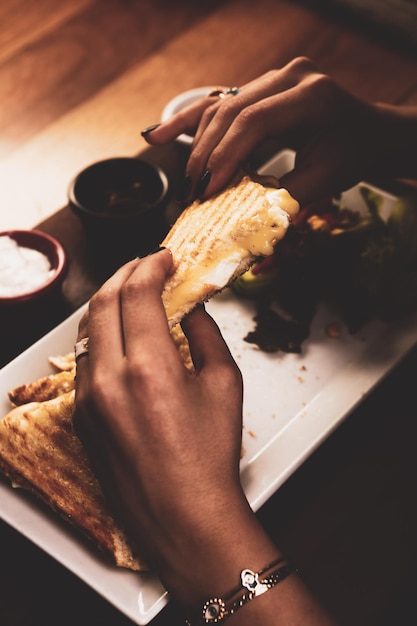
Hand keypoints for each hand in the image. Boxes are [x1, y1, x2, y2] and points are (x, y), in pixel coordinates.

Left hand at [72, 250, 252, 600]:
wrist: (182, 516)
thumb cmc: (209, 457)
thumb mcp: (224, 386)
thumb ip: (206, 335)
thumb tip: (191, 308)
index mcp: (149, 368)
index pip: (138, 294)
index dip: (151, 266)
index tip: (164, 258)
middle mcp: (109, 379)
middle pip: (103, 302)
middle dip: (125, 273)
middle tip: (145, 265)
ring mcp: (88, 398)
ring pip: (87, 329)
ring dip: (109, 302)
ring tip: (131, 294)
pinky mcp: (81, 415)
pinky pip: (84, 360)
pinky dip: (101, 335)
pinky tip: (120, 335)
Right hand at [143, 57, 416, 205]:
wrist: (367, 133)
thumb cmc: (350, 156)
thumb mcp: (324, 180)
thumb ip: (284, 198)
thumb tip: (240, 222)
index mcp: (311, 95)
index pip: (254, 122)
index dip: (226, 157)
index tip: (208, 191)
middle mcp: (290, 75)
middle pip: (231, 111)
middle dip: (207, 154)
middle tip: (192, 191)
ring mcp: (273, 77)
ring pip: (220, 106)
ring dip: (197, 143)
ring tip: (186, 178)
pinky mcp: (260, 86)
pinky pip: (219, 102)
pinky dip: (190, 121)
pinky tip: (159, 135)